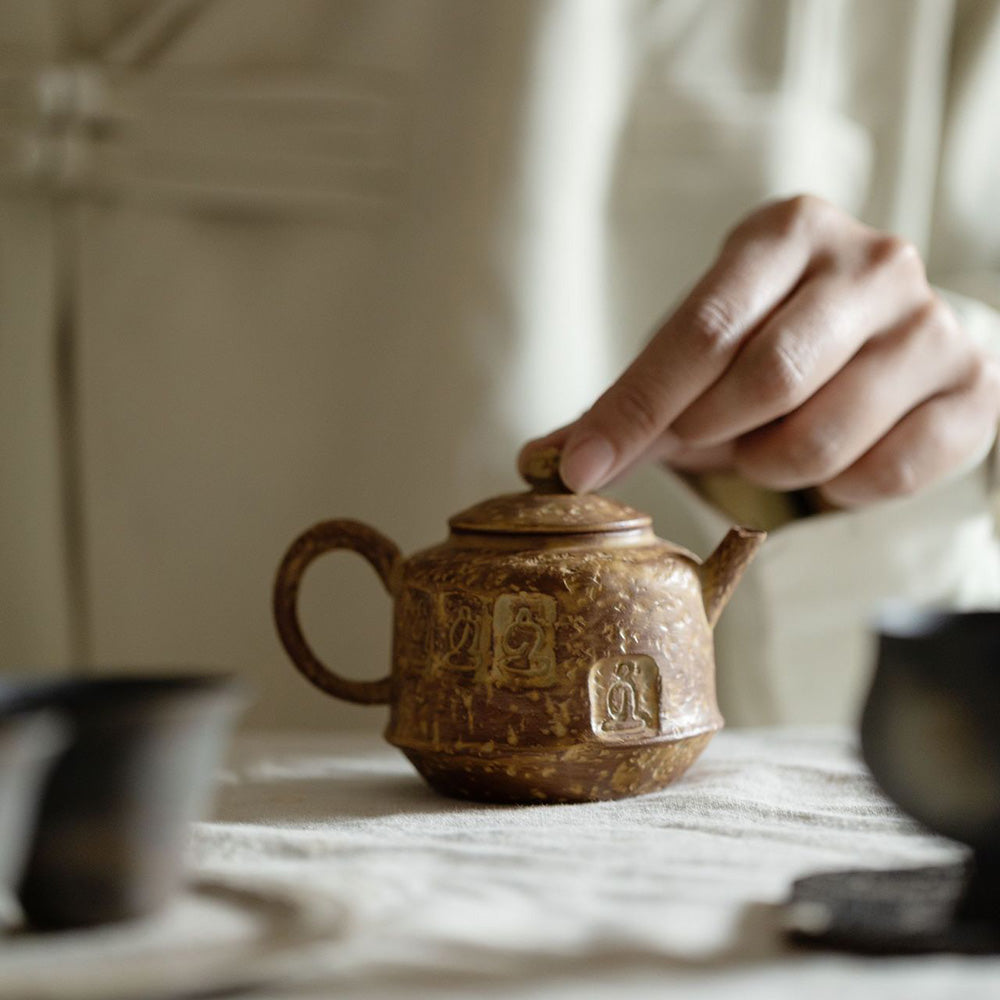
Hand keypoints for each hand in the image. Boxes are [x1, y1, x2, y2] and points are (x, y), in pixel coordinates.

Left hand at [522, 195, 999, 506]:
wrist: (889, 346)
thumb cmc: (774, 343)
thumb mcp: (699, 351)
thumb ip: (630, 400)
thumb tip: (541, 459)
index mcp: (788, 232)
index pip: (702, 330)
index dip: (635, 409)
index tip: (580, 470)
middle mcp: (872, 262)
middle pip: (768, 379)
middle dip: (715, 435)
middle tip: (701, 445)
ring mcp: (931, 323)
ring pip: (823, 436)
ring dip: (768, 465)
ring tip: (761, 448)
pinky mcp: (974, 387)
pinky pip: (885, 475)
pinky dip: (835, 489)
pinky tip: (829, 462)